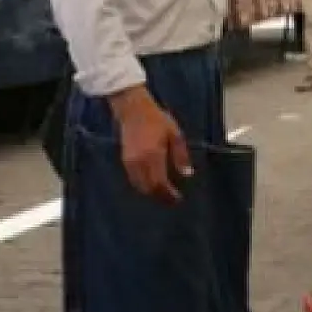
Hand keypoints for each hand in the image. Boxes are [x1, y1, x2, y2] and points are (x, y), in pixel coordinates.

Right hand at [108, 87, 190, 204]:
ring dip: (151, 193)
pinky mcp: (124, 160)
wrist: (133, 110)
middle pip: (148, 188)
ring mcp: (129, 162)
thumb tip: (187, 175)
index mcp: (153, 156)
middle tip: (172, 200)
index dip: (168, 194)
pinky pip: (133, 179)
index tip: (178, 199)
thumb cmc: (157, 120)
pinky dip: (143, 185)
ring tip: (164, 194)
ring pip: (139, 186)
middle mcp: (139, 162)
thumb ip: (181, 156)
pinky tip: (152, 184)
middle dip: (160, 197)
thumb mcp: (176, 135)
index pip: (159, 183)